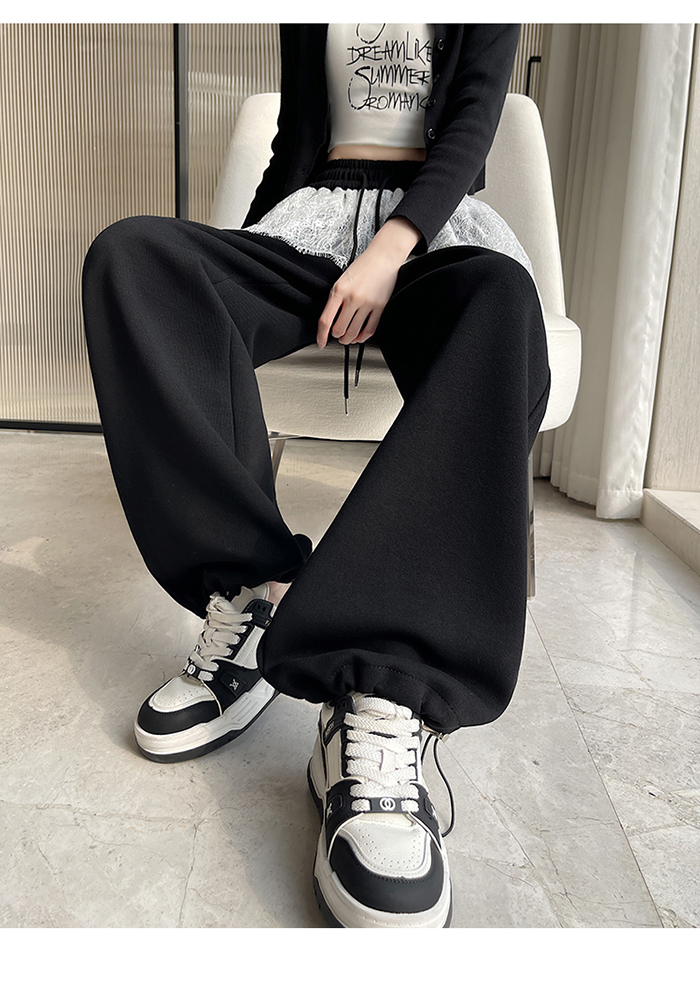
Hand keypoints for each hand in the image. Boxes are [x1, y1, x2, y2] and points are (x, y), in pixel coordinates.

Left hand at [316, 217, 421, 348]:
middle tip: (337, 335)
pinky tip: (360, 337)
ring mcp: (367, 303)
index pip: (326, 320)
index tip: (321, 342)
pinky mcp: (380, 307)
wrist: (382, 257)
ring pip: (354, 332)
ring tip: (347, 338)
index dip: (321, 335)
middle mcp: (353, 298)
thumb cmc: (362, 267)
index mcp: (339, 290)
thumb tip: (331, 320)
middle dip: (337, 336)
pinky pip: (370, 330)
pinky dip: (363, 337)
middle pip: (339, 329)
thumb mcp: (341, 280)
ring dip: (349, 339)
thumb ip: (335, 300)